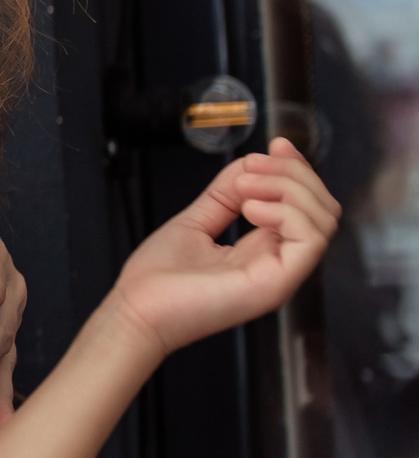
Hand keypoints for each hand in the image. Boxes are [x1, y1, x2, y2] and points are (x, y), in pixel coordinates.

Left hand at [104, 138, 338, 360]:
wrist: (135, 311)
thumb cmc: (157, 279)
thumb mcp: (197, 221)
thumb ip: (225, 194)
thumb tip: (250, 163)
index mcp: (264, 250)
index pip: (306, 205)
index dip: (297, 169)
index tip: (275, 146)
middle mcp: (279, 262)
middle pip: (322, 207)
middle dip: (292, 173)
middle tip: (251, 168)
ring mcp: (282, 275)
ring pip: (323, 219)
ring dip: (288, 188)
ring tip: (244, 188)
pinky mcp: (277, 284)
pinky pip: (310, 239)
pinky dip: (285, 211)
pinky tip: (250, 208)